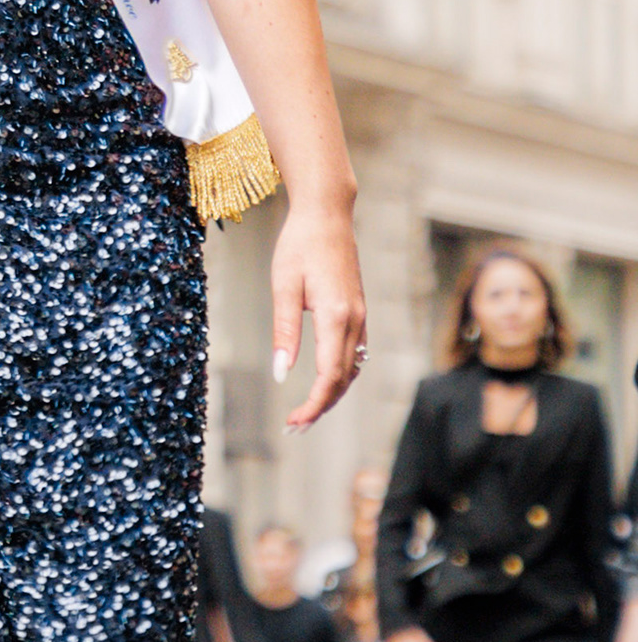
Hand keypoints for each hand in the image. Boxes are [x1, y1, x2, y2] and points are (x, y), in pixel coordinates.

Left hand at [269, 201, 366, 431]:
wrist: (327, 215)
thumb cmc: (299, 245)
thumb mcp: (283, 287)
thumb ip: (284, 332)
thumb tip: (281, 373)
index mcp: (336, 315)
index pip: (330, 375)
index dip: (313, 404)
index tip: (293, 421)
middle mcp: (354, 320)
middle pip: (344, 378)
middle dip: (321, 406)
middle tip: (295, 427)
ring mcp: (360, 316)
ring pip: (352, 368)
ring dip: (333, 393)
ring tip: (307, 412)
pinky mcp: (358, 311)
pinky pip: (355, 353)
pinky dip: (341, 375)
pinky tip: (324, 383)